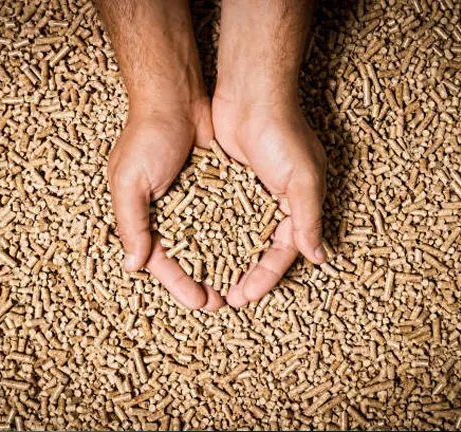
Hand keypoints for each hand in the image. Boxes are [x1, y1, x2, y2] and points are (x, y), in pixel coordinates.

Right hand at [108, 101, 222, 310]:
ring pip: (210, 242)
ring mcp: (193, 202)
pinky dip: (235, 236)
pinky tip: (249, 252)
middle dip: (204, 281)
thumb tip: (134, 265)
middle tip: (223, 302)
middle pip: (188, 258)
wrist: (176, 98)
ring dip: (223, 263)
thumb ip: (131, 223)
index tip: (200, 302)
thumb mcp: (129, 181)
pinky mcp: (215, 188)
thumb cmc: (146, 138)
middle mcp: (168, 214)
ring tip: (239, 285)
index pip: (161, 261)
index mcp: (143, 216)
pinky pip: (226, 218)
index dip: (179, 283)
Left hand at [212, 97, 326, 306]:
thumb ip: (308, 218)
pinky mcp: (226, 183)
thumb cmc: (282, 134)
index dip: (265, 277)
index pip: (282, 252)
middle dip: (243, 274)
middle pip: (257, 250)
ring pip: (235, 236)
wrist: (251, 94)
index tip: (245, 296)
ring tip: (207, 282)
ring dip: (224, 259)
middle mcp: (273, 204)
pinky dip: (209, 233)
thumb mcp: (303, 179)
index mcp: (296, 206)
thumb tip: (319, 257)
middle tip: (225, 298)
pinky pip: (217, 215)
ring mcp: (248, 194)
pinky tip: (194, 251)